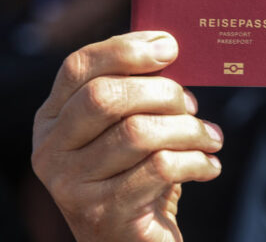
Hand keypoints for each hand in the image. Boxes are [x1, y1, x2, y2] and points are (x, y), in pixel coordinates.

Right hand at [32, 31, 222, 241]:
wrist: (133, 240)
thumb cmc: (137, 172)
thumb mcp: (127, 127)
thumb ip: (137, 91)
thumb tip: (169, 47)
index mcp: (53, 118)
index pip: (79, 66)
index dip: (126, 49)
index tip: (170, 46)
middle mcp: (51, 150)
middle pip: (106, 97)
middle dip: (163, 92)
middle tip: (193, 105)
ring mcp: (71, 185)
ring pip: (139, 132)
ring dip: (189, 130)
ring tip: (210, 138)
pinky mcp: (103, 213)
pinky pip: (160, 167)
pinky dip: (196, 161)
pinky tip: (209, 165)